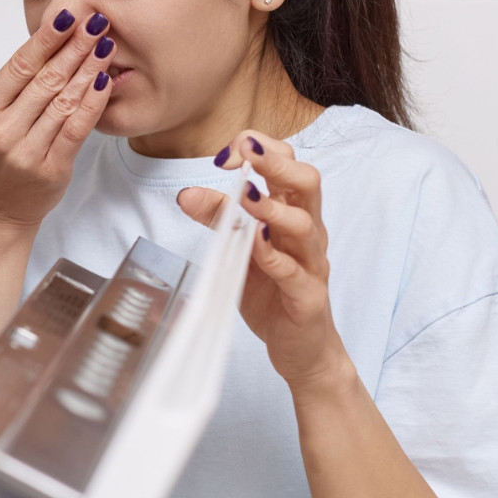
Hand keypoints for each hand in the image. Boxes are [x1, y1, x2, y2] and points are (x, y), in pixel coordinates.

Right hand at [0, 4, 117, 231]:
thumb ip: (15, 89)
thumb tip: (51, 43)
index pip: (19, 65)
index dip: (46, 38)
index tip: (68, 15)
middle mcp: (1, 130)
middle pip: (44, 79)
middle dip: (74, 47)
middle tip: (96, 22)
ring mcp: (25, 151)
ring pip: (63, 100)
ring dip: (88, 68)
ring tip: (106, 45)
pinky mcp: (50, 169)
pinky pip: (76, 128)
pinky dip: (92, 102)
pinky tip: (104, 82)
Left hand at [176, 130, 350, 391]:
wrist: (301, 348)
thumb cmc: (272, 292)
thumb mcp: (238, 250)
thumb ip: (218, 219)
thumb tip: (186, 193)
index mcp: (293, 214)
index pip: (289, 166)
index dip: (264, 149)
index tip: (230, 148)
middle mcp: (307, 233)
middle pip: (307, 183)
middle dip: (277, 161)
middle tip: (247, 150)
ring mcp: (311, 264)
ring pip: (305, 226)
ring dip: (274, 208)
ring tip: (248, 197)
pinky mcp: (308, 297)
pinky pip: (296, 274)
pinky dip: (275, 258)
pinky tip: (255, 246)